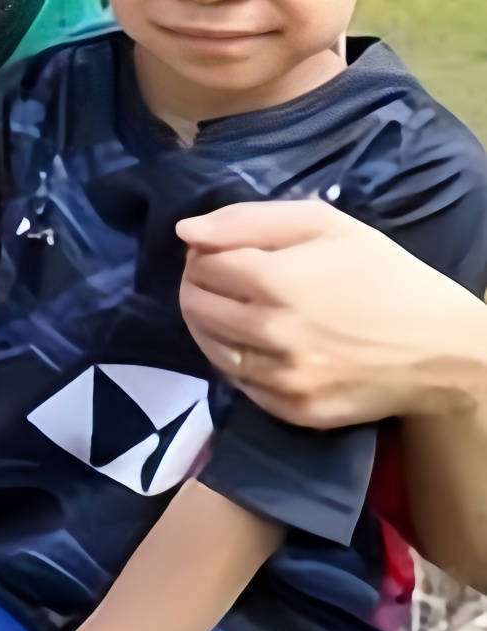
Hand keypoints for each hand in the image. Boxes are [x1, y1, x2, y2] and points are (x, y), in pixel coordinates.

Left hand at [179, 200, 486, 427]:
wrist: (445, 349)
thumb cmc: (387, 276)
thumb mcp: (327, 225)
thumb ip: (247, 221)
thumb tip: (185, 232)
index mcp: (275, 281)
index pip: (201, 265)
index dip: (207, 254)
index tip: (227, 254)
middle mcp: (269, 333)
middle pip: (194, 306)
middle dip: (201, 287)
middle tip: (231, 282)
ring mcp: (279, 377)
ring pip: (208, 347)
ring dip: (212, 324)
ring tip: (243, 311)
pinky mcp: (290, 409)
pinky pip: (238, 382)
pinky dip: (241, 361)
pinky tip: (265, 345)